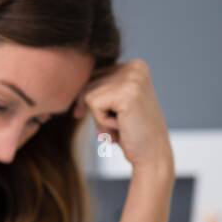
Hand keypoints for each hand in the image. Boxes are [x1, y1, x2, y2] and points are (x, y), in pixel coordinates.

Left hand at [75, 58, 173, 176]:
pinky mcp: (126, 92)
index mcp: (136, 65)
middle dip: (96, 110)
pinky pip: (92, 103)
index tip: (107, 117)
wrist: (152, 156)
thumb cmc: (131, 133)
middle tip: (120, 125)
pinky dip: (101, 122)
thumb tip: (68, 82)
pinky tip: (122, 127)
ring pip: (88, 94)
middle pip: (89, 82)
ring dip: (99, 117)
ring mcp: (132, 77)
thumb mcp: (116, 104)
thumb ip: (101, 87)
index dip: (91, 100)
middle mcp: (135, 66)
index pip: (93, 74)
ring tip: (122, 126)